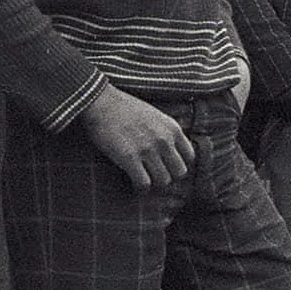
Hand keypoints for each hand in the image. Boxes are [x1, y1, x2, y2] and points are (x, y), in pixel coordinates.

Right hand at [76, 85, 194, 192]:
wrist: (100, 102)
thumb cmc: (124, 107)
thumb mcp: (154, 115)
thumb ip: (166, 131)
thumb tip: (169, 150)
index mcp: (172, 128)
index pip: (189, 156)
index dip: (178, 163)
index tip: (168, 165)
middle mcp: (164, 140)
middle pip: (179, 172)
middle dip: (168, 175)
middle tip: (156, 175)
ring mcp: (147, 150)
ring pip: (163, 181)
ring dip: (154, 182)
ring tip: (144, 180)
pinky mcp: (129, 158)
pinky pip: (144, 183)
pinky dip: (140, 188)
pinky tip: (135, 184)